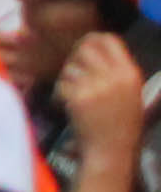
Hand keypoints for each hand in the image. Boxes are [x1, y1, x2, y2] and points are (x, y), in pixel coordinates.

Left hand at [72, 29, 146, 174]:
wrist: (111, 151)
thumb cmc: (120, 124)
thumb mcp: (130, 93)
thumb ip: (116, 69)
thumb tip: (95, 43)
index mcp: (130, 73)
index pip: (109, 39)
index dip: (94, 40)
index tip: (86, 47)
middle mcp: (114, 76)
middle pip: (85, 47)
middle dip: (76, 57)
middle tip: (75, 71)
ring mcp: (96, 86)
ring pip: (70, 66)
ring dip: (68, 78)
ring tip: (76, 95)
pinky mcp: (78, 97)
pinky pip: (61, 83)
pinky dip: (61, 93)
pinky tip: (68, 105)